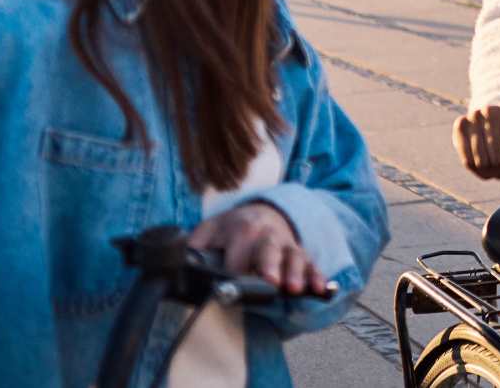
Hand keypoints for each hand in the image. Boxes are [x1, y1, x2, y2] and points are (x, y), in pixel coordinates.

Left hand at [189, 201, 329, 296]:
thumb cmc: (232, 228)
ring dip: (296, 272)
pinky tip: (321, 289)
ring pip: (294, 256)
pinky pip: (312, 263)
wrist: (262, 211)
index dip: (233, 271)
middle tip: (270, 281)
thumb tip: (179, 266)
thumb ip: (195, 246)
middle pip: (269, 250)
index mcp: (241, 228)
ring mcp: (286, 243)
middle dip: (269, 265)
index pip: (236, 254)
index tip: (229, 287)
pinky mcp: (300, 252)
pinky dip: (318, 275)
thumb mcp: (210, 229)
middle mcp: (266, 235)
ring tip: (294, 288)